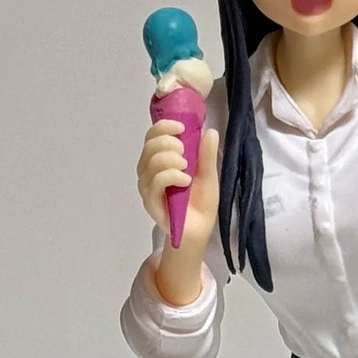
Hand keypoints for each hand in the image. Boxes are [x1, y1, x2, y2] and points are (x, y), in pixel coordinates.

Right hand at [137, 120, 221, 256]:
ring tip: (187, 170)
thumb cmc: (200, 204)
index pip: (152, 136)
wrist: (198, 230)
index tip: (181, 127)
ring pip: (151, 162)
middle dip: (169, 143)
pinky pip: (155, 182)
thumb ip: (207, 155)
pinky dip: (171, 176)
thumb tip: (210, 131)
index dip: (163, 127)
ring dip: (171, 160)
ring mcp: (148, 187)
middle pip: (149, 146)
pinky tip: (185, 181)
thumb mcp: (208, 175)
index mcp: (160, 160)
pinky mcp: (150, 202)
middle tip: (186, 155)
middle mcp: (149, 172)